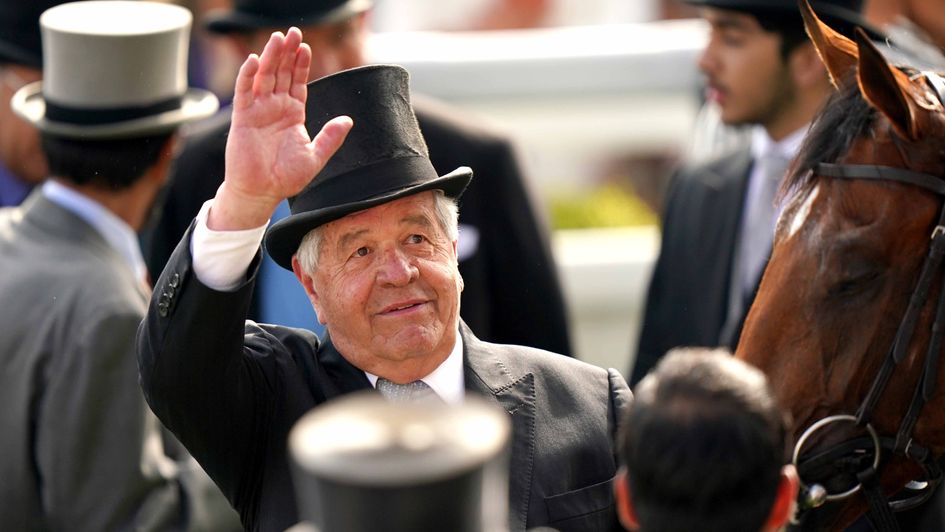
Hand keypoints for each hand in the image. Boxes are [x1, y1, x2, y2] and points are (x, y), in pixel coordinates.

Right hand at [211, 27, 352, 229]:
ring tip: (278, 38)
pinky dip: (248, 76)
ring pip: (264, 77)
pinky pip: (245, 92)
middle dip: (287, 53)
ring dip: (271, 57)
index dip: (301, 64)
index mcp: (292, 114)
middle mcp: (275, 108)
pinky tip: (255, 60)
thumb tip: (348, 120)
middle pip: (282, 73)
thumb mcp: (315, 157)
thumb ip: (330, 138)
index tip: (306, 47)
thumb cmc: (286, 178)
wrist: (262, 192)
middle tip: (292, 32)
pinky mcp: (243, 118)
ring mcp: (258, 111)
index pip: (298, 82)